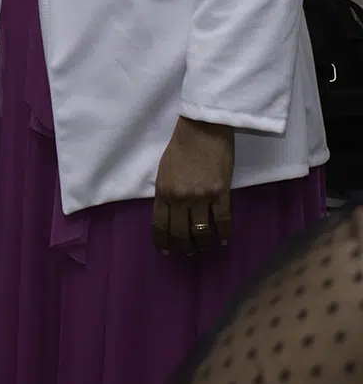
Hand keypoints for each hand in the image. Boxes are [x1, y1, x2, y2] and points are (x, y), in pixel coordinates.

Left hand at [152, 116, 234, 255]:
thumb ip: (166, 191)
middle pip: (180, 232)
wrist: (202, 130)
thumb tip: (169, 210)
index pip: (159, 224)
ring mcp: (201, 198)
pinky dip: (223, 233)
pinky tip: (223, 240)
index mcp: (163, 192)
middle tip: (187, 253)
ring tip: (204, 248)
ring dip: (202, 244)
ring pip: (201, 231)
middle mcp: (180, 199)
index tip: (165, 251)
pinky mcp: (221, 194)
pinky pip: (222, 220)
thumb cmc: (181, 147)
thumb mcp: (164, 170)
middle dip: (183, 246)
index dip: (162, 240)